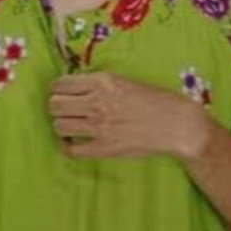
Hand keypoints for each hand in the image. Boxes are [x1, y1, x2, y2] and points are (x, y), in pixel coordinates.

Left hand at [48, 72, 212, 159]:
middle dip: (56, 107)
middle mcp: (97, 102)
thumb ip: (99, 84)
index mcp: (102, 82)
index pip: (60, 84)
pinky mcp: (103, 148)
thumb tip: (75, 88)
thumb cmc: (155, 100)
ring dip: (62, 125)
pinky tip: (74, 142)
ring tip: (71, 125)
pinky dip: (67, 146)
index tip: (60, 93)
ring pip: (59, 126)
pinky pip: (71, 149)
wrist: (176, 123)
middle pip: (54, 105)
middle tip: (65, 110)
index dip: (56, 89)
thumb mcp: (124, 81)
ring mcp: (99, 127)